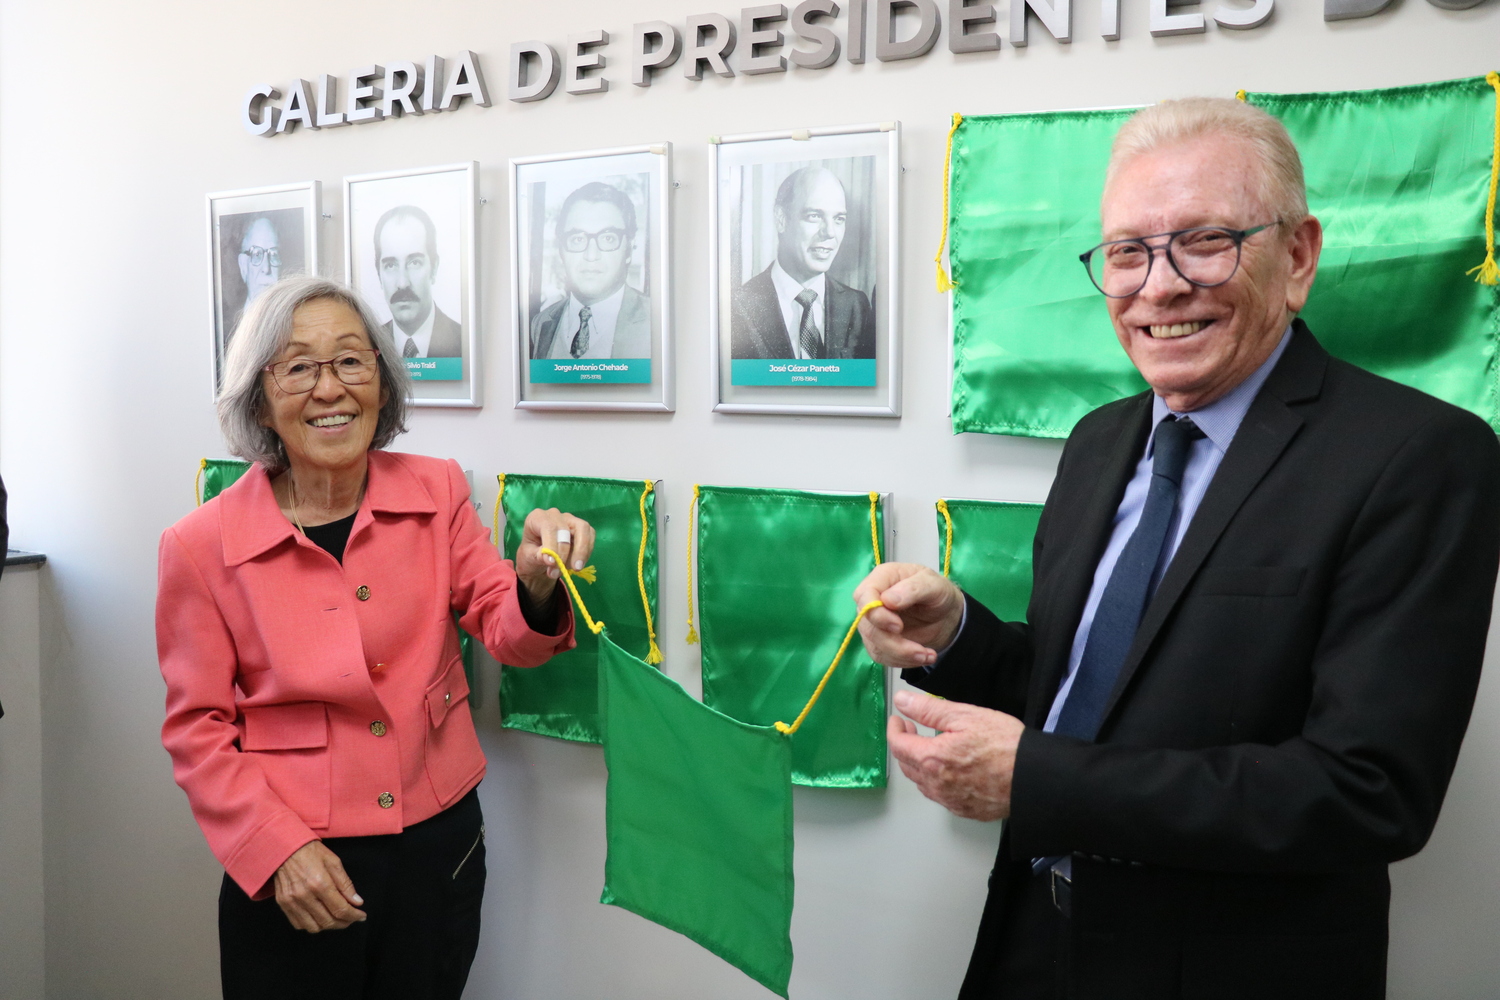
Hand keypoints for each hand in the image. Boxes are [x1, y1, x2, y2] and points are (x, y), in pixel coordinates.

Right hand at [273, 841, 366, 932]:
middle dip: (344, 923)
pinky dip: (312, 925)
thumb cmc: (311, 852)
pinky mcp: (283, 904)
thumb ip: (346, 884)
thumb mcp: (334, 862)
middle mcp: (304, 896)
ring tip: (337, 919)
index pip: (341, 909)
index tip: (361, 916)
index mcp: (320, 883)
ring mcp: (292, 902)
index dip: (354, 916)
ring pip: (314, 927)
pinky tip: (320, 917)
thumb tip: (357, 902)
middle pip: (328, 921)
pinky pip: (299, 924)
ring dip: (328, 926)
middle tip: (352, 918)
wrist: (285, 847)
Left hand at [516, 509, 595, 603]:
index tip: (552, 564)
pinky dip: (586, 552)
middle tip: (563, 571)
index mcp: (537, 518)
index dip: (553, 545)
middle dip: (566, 552)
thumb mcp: (529, 558)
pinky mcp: (582, 528)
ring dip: (581, 552)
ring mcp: (570, 519)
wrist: (540, 561)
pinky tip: (577, 564)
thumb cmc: (531, 556)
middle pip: (566, 528)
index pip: (549, 527)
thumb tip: (551, 560)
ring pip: (583, 529)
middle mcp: (554, 515)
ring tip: (573, 569)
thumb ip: (538, 557)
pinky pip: (590, 536)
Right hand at [854, 563, 965, 668]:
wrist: (946, 616)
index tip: (898, 626)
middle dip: (892, 643)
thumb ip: (913, 589)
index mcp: (882, 578)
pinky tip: (922, 657)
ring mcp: (874, 622)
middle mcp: (873, 600)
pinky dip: (902, 661)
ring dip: (901, 655)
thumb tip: (888, 600)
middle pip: (867, 625)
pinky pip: (882, 656)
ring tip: (927, 655)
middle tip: (919, 650)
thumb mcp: (934, 585)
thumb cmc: (939, 593)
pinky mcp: (879, 641)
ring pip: (874, 644)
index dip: (876, 614)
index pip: (864, 596)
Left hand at [888, 689, 1022, 820]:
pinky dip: (936, 780)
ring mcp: (950, 801)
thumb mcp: (965, 716)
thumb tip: (903, 701)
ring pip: (922, 782)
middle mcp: (937, 785)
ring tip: (929, 747)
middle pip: (906, 765)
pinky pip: (940, 795)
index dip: (895, 729)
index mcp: (933, 760)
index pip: (898, 745)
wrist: (1034, 777)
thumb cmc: (1005, 745)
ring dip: (918, 764)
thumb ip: (929, 709)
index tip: (899, 720)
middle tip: (911, 729)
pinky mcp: (964, 810)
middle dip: (904, 745)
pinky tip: (947, 769)